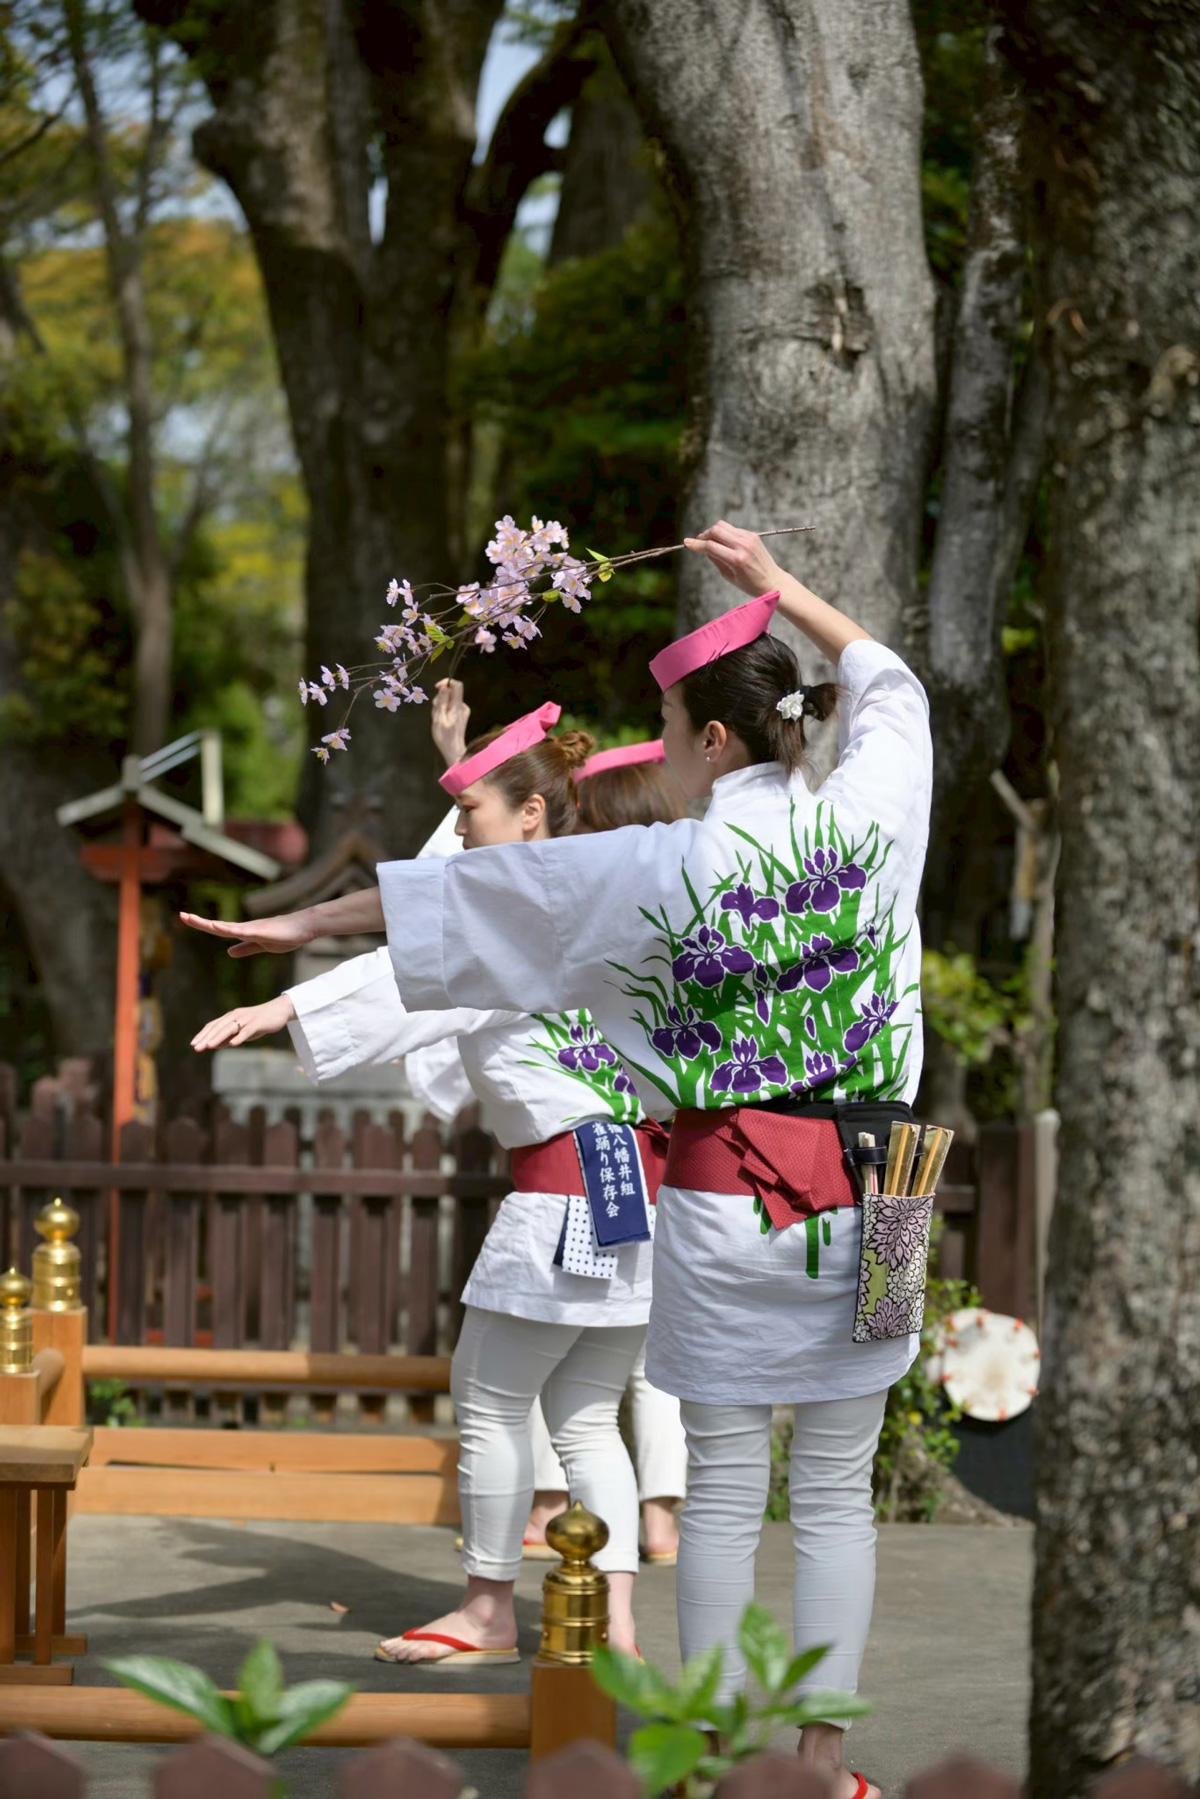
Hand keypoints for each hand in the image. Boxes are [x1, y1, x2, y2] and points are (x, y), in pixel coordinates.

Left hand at [179, 910, 316, 957]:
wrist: (303, 928)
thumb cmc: (285, 935)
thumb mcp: (261, 946)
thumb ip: (245, 948)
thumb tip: (228, 952)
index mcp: (243, 932)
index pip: (218, 928)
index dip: (202, 924)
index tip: (187, 918)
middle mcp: (243, 928)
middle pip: (217, 925)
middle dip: (199, 921)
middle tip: (181, 915)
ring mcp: (251, 928)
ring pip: (225, 926)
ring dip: (208, 924)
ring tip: (192, 919)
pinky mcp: (260, 931)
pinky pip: (241, 931)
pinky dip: (228, 929)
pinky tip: (217, 927)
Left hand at [191, 994, 296, 1051]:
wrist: (279, 1010)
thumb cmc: (260, 1022)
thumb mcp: (242, 1031)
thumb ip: (229, 1037)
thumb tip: (214, 1045)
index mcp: (231, 1017)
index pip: (213, 1025)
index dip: (203, 1034)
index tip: (193, 1044)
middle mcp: (236, 1015)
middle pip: (219, 1027)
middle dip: (207, 1037)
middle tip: (196, 1047)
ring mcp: (247, 1018)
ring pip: (230, 1028)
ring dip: (218, 1037)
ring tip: (209, 1046)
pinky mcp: (258, 1022)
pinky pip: (247, 1030)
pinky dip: (239, 1037)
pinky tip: (233, 1044)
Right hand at [432, 678, 469, 766]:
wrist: (454, 751)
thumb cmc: (444, 737)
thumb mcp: (439, 718)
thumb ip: (442, 702)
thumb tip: (444, 687)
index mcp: (458, 706)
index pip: (457, 685)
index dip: (446, 683)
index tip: (437, 688)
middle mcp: (463, 706)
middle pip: (451, 693)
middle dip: (440, 698)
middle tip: (435, 712)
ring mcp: (463, 711)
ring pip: (449, 700)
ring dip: (441, 706)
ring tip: (438, 719)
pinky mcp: (461, 715)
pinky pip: (451, 707)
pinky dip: (444, 711)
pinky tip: (442, 721)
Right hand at [683, 521, 782, 596]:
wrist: (773, 581)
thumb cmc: (750, 584)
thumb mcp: (729, 576)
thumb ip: (716, 559)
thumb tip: (704, 547)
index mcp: (736, 560)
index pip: (711, 546)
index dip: (696, 544)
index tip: (687, 543)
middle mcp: (743, 546)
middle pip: (716, 530)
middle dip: (704, 535)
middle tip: (699, 542)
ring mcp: (749, 538)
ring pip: (723, 526)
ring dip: (713, 532)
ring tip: (710, 542)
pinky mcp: (753, 535)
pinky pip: (733, 529)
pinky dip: (725, 534)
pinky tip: (725, 544)